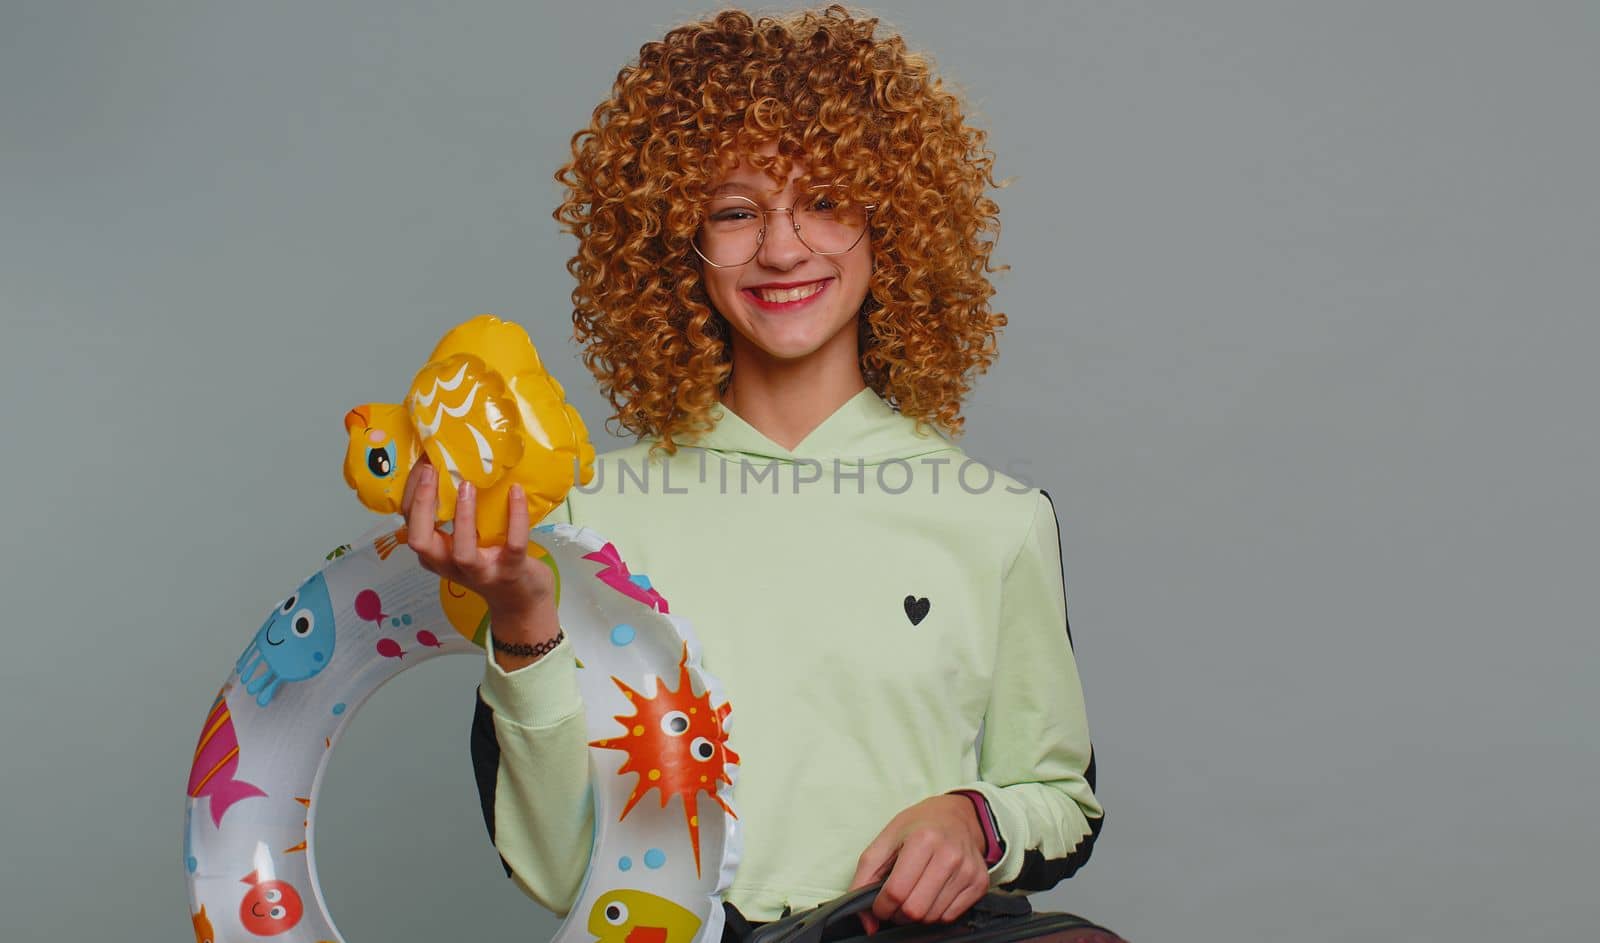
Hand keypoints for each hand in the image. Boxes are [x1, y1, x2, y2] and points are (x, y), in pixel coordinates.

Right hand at [399, 457, 556, 646]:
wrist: (521, 601)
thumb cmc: (490, 562)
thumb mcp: (463, 542)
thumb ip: (453, 517)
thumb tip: (453, 465)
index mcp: (436, 554)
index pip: (410, 524)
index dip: (412, 493)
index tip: (423, 462)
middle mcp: (451, 565)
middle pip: (421, 541)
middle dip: (422, 504)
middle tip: (432, 470)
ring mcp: (481, 571)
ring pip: (461, 550)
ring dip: (463, 516)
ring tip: (467, 485)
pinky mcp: (511, 570)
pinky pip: (514, 543)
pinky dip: (515, 516)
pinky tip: (515, 492)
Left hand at [847, 793, 990, 933]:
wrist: (956, 816)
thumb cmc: (917, 827)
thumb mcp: (885, 840)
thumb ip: (865, 878)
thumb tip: (867, 922)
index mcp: (923, 839)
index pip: (896, 892)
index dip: (881, 906)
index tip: (880, 903)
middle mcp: (950, 854)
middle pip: (915, 909)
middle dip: (898, 913)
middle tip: (897, 901)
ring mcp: (968, 870)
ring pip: (932, 917)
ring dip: (917, 914)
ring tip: (915, 894)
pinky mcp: (980, 883)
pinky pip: (950, 917)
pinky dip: (936, 912)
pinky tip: (933, 894)